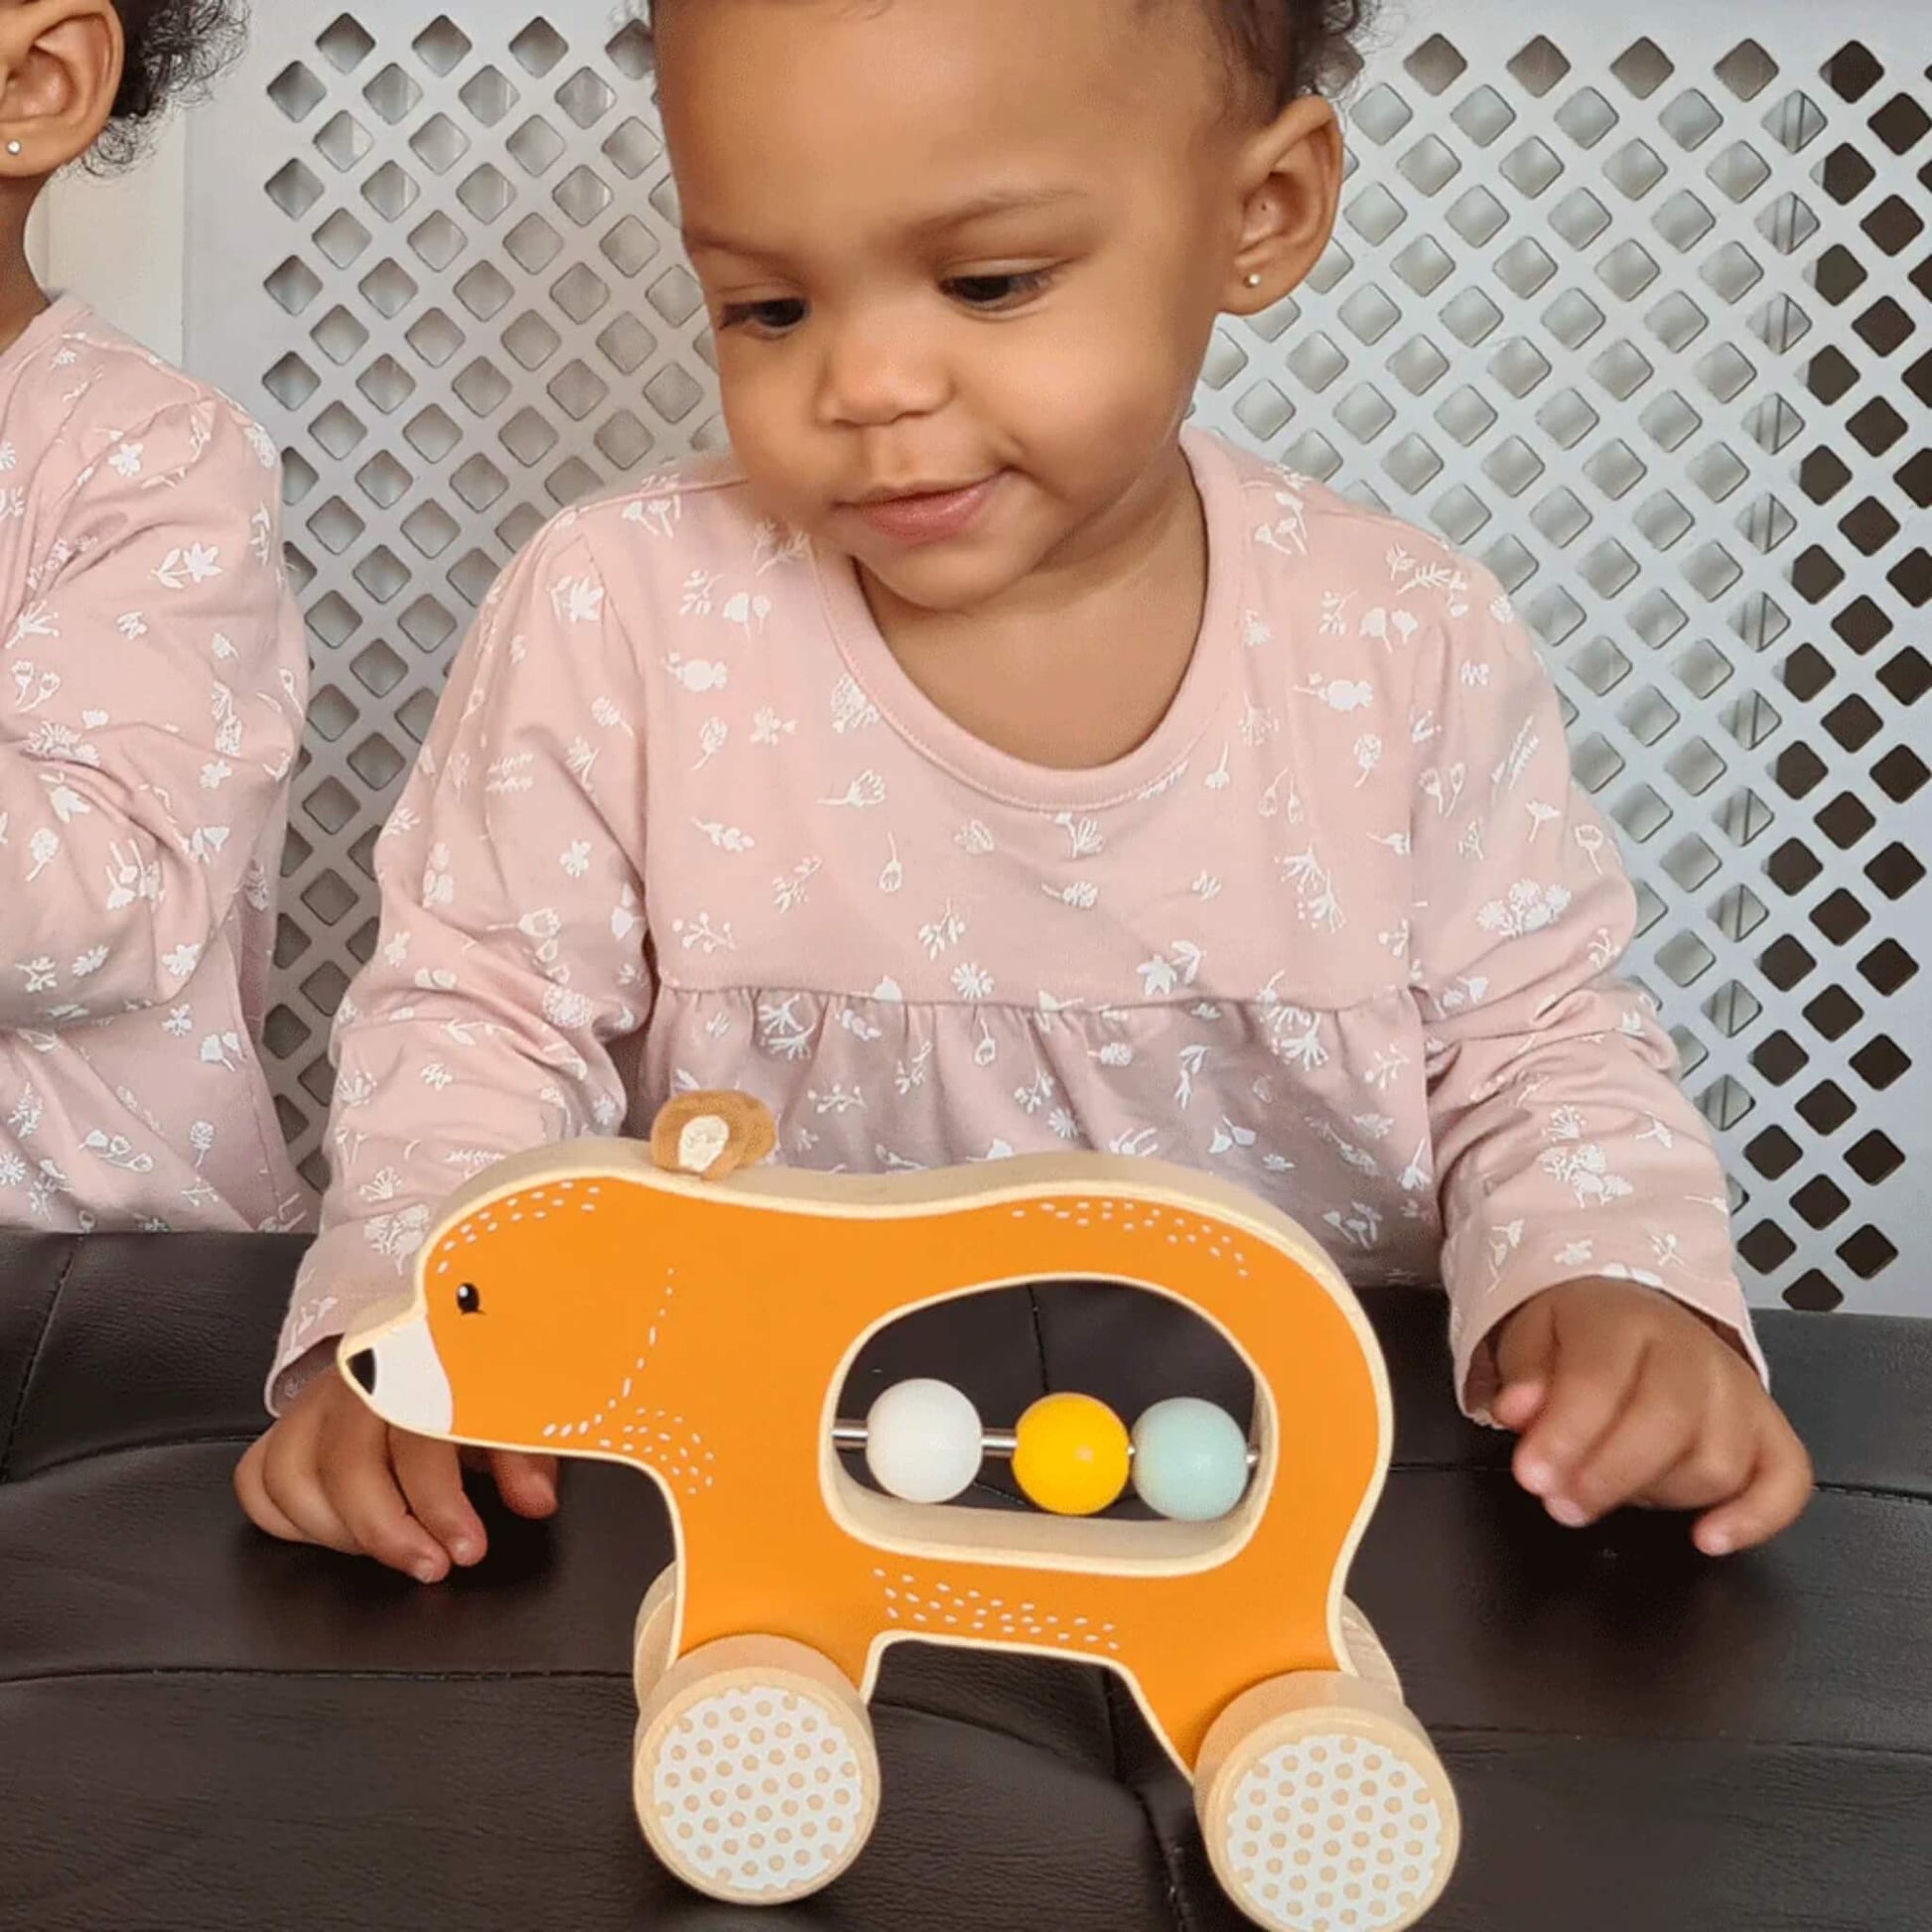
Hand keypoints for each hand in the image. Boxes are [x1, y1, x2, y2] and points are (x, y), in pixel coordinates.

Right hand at [235, 1367, 558, 1582]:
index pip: (415, 1439)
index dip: (440, 1505)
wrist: (438, 1335)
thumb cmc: (477, 1378)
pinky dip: (287, 1516)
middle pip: (344, 1464)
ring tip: (389, 1548)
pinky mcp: (287, 1425)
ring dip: (337, 1530)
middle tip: (430, 1565)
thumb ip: (525, 1453)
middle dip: (387, 1531)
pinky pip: (257, 1478)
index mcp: (418, 1366)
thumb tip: (536, 1501)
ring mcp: (314, 1402)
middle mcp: (356, 1381)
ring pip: (288, 1475)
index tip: (467, 1550)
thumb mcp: (514, 1407)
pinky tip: (337, 1532)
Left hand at [1491, 1278, 1811, 1555]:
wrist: (1634, 1317)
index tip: (1533, 1476)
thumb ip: (1524, 1377)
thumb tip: (1517, 1412)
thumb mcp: (1532, 1340)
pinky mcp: (1772, 1430)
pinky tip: (1709, 1538)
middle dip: (1609, 1476)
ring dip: (1659, 1495)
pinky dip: (1756, 1517)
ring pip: (1718, 1461)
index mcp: (1625, 1320)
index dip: (1566, 1435)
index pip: (1601, 1378)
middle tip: (1562, 1504)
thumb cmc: (1581, 1338)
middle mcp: (1694, 1351)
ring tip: (1609, 1491)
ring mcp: (1740, 1391)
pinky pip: (1788, 1480)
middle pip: (1669, 1422)